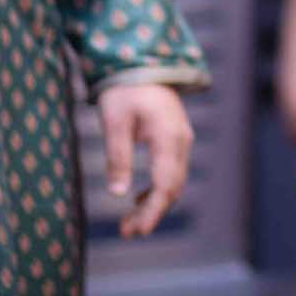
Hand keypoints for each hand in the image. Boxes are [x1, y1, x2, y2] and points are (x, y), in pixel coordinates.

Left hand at [98, 83, 194, 237]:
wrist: (141, 63)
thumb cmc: (125, 89)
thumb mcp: (115, 122)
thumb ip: (118, 157)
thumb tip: (117, 194)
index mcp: (168, 137)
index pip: (165, 184)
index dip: (153, 211)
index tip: (139, 231)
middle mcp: (181, 141)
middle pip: (172, 187)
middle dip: (152, 213)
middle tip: (127, 233)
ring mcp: (181, 140)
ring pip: (173, 182)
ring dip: (154, 204)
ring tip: (129, 224)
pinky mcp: (174, 140)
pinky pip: (170, 172)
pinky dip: (156, 190)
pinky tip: (137, 200)